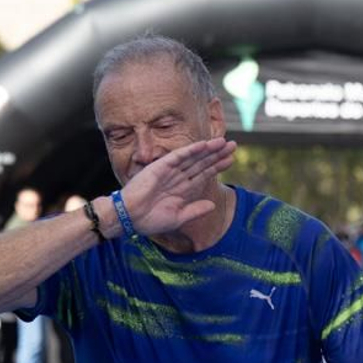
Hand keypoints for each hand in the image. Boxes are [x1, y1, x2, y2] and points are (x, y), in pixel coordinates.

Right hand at [117, 138, 235, 236]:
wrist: (129, 218)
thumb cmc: (149, 220)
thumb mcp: (177, 217)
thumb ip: (195, 211)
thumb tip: (213, 205)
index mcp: (181, 190)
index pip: (203, 175)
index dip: (217, 166)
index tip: (231, 160)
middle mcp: (177, 178)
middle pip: (201, 163)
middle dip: (217, 154)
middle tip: (233, 145)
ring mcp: (169, 171)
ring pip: (193, 158)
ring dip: (208, 149)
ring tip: (223, 142)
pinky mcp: (160, 167)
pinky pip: (178, 156)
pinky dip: (191, 150)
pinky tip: (204, 145)